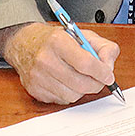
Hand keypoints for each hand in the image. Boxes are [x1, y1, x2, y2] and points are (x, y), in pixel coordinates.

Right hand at [0, 22, 119, 104]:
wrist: (25, 43)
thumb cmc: (56, 39)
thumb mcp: (83, 35)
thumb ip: (103, 47)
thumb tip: (109, 67)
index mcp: (58, 41)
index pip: (85, 63)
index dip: (101, 72)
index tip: (108, 75)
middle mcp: (45, 59)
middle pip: (80, 83)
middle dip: (96, 84)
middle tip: (100, 79)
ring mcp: (38, 77)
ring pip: (72, 95)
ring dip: (83, 90)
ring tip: (81, 78)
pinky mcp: (35, 90)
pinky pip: (61, 101)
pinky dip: (69, 94)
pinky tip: (67, 82)